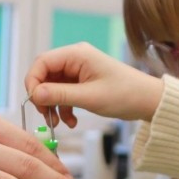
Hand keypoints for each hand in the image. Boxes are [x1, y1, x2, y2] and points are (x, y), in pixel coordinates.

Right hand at [24, 43, 163, 127]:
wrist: (146, 101)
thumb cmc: (124, 94)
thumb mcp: (88, 97)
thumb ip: (59, 95)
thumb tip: (34, 94)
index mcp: (77, 55)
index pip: (42, 62)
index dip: (33, 81)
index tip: (34, 102)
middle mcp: (75, 59)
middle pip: (44, 75)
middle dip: (42, 97)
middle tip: (46, 115)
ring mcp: (77, 71)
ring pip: (52, 88)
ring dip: (52, 107)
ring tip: (59, 123)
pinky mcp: (81, 83)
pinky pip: (62, 95)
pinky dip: (63, 109)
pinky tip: (71, 121)